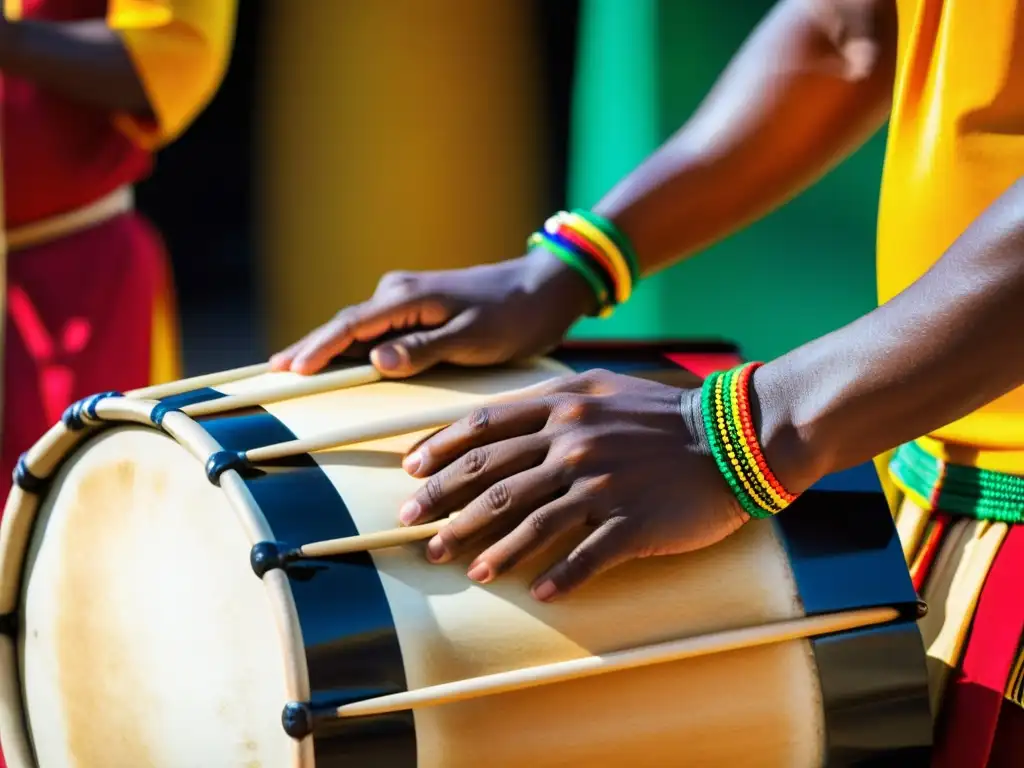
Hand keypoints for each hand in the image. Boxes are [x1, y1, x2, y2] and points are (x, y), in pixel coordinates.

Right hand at [270, 250, 596, 376]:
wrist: (544, 288)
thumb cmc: (514, 315)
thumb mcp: (475, 338)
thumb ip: (426, 349)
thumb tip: (376, 361)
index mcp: (408, 297)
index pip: (350, 326)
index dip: (317, 349)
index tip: (288, 370)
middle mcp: (400, 292)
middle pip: (344, 324)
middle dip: (309, 347)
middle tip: (273, 372)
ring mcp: (407, 298)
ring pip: (357, 326)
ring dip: (327, 346)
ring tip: (294, 368)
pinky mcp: (418, 308)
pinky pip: (376, 328)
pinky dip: (352, 344)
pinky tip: (340, 359)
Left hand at [396, 369, 752, 601]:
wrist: (732, 437)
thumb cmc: (662, 415)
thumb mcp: (601, 387)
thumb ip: (552, 401)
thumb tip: (502, 423)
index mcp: (562, 408)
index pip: (483, 428)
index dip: (440, 451)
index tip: (411, 474)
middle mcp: (574, 443)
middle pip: (493, 479)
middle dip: (446, 507)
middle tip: (416, 532)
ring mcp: (602, 483)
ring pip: (529, 521)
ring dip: (492, 551)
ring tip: (469, 572)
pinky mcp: (632, 520)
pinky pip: (585, 556)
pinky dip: (559, 577)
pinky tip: (540, 594)